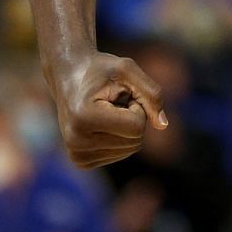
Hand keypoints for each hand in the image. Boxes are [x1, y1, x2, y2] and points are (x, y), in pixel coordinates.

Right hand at [52, 51, 167, 168]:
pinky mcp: (81, 162)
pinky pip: (120, 154)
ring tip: (106, 110)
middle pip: (135, 142)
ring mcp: (78, 156)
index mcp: (84, 117)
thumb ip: (151, 93)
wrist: (68, 76)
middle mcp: (76, 142)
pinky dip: (119, 138)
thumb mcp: (127, 69)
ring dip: (126, 127)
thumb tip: (163, 125)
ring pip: (129, 150)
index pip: (137, 127)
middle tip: (112, 101)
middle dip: (133, 117)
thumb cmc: (100, 70)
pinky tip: (102, 123)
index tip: (119, 93)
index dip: (138, 106)